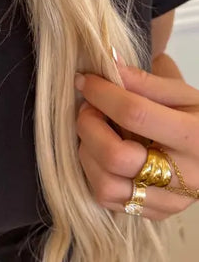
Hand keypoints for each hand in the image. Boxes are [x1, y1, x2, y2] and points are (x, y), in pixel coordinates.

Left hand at [75, 60, 198, 218]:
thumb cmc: (196, 119)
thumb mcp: (180, 94)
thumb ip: (142, 79)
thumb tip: (107, 58)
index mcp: (195, 137)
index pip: (134, 113)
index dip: (101, 93)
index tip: (84, 80)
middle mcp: (185, 176)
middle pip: (115, 156)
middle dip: (89, 125)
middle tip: (87, 108)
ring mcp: (168, 201)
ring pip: (106, 183)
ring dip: (87, 151)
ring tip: (93, 130)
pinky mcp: (153, 213)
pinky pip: (106, 198)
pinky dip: (92, 171)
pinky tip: (99, 152)